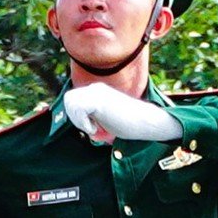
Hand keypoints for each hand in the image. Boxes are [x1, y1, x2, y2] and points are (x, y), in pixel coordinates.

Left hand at [60, 83, 183, 144]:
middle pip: (69, 100)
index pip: (73, 99)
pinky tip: (97, 129)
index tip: (93, 128)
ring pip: (71, 104)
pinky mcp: (98, 100)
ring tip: (95, 129)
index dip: (77, 116)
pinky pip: (79, 109)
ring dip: (79, 121)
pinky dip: (84, 123)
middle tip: (93, 129)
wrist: (148, 122)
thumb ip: (93, 117)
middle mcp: (94, 88)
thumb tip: (81, 126)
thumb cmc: (131, 124)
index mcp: (96, 91)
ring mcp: (96, 93)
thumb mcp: (106, 118)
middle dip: (76, 118)